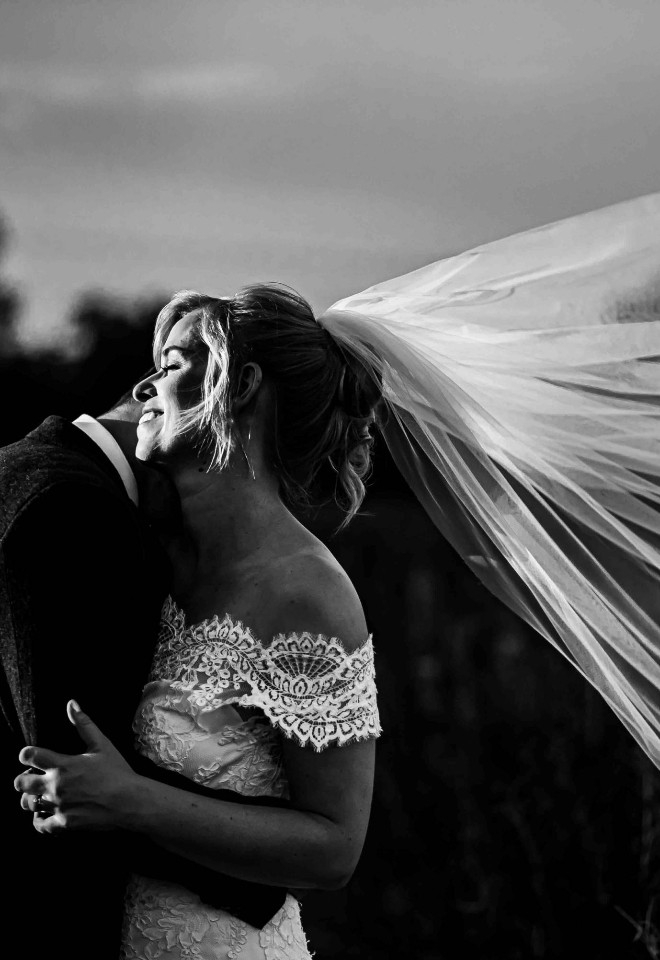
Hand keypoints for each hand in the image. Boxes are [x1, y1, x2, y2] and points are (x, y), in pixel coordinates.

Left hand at [14, 700, 138, 834]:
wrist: (130, 801)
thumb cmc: (117, 771)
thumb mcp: (102, 744)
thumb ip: (84, 724)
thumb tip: (71, 703)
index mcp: (64, 764)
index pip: (29, 756)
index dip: (26, 754)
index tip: (30, 756)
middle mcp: (57, 785)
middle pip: (21, 783)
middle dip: (23, 779)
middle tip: (33, 778)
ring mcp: (59, 805)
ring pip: (28, 804)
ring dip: (31, 799)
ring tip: (40, 796)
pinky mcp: (64, 823)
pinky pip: (41, 826)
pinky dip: (40, 821)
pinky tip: (46, 815)